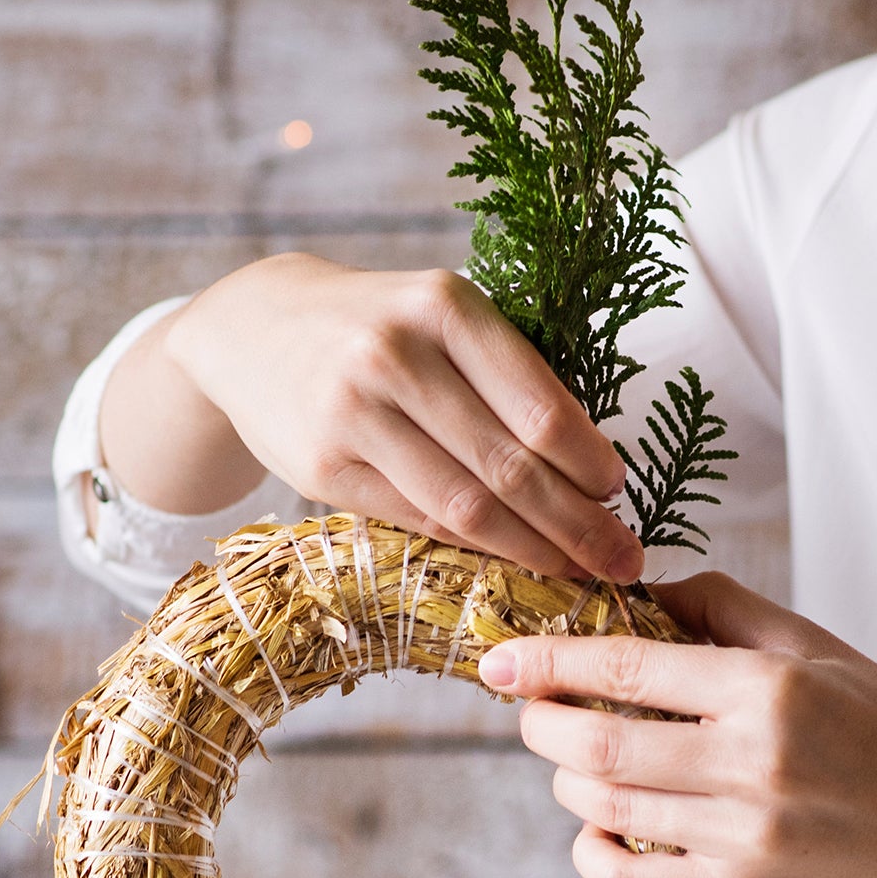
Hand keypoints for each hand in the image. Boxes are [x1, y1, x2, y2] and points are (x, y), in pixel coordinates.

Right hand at [101, 254, 643, 581]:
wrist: (252, 328)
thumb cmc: (379, 326)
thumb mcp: (441, 316)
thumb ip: (507, 376)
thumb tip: (594, 468)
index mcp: (445, 307)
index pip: (538, 407)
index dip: (588, 463)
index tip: (621, 492)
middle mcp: (396, 355)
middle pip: (510, 467)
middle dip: (579, 524)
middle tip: (623, 559)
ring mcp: (354, 414)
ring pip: (467, 506)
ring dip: (534, 548)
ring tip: (579, 570)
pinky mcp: (324, 468)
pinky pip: (420, 519)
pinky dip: (475, 548)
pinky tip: (513, 559)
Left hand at [480, 571, 876, 877]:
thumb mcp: (821, 649)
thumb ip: (727, 612)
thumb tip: (639, 592)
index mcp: (768, 689)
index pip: (627, 670)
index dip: (549, 662)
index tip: (499, 659)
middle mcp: (753, 762)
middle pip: (599, 746)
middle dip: (542, 725)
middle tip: (529, 711)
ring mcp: (746, 837)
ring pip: (608, 810)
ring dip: (569, 784)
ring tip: (575, 764)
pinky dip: (595, 855)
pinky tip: (599, 832)